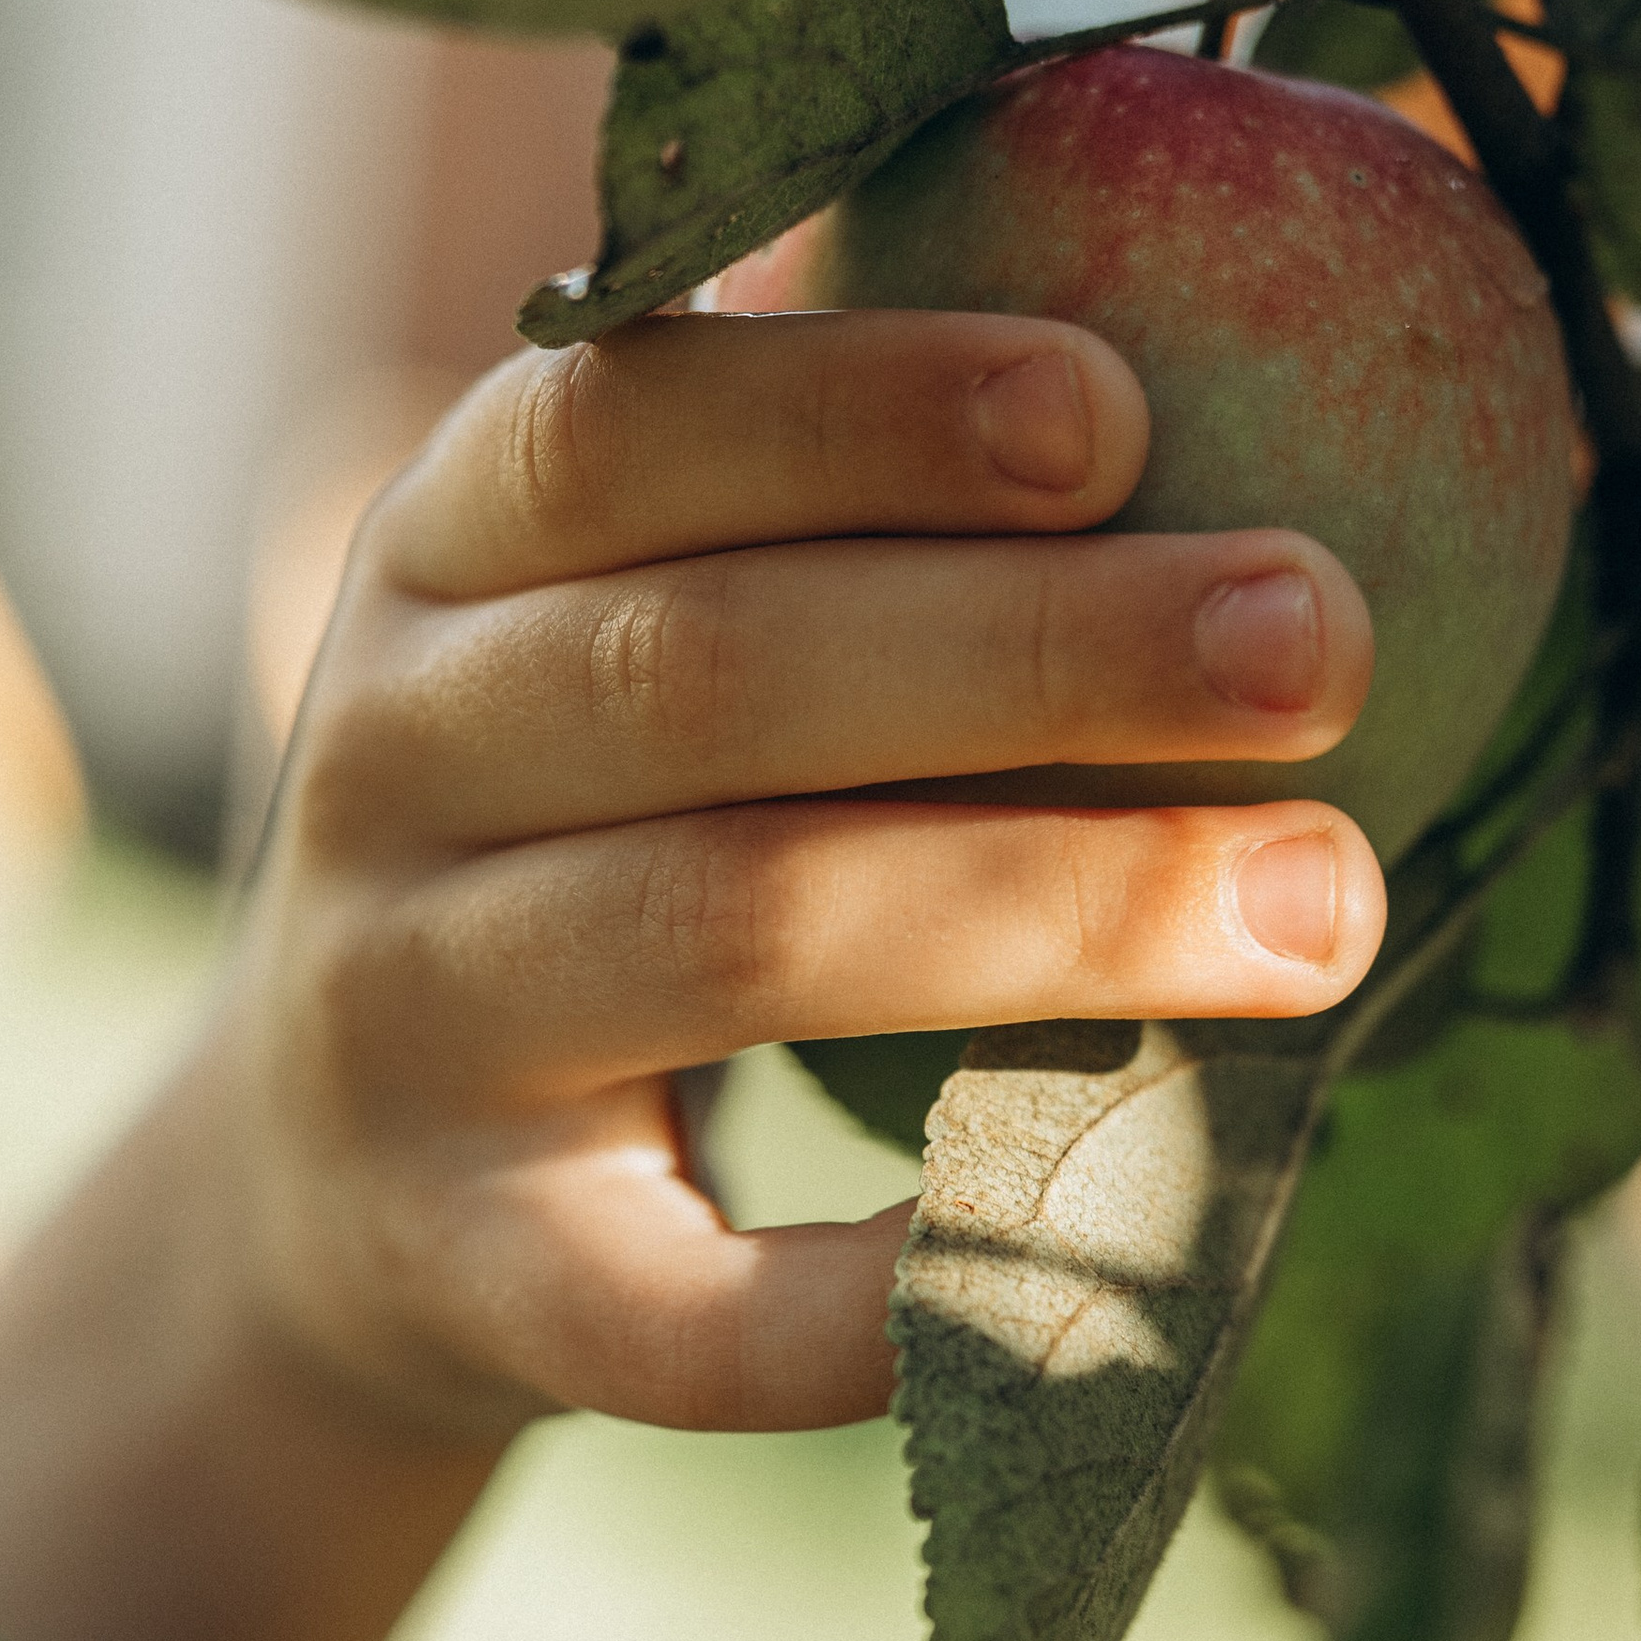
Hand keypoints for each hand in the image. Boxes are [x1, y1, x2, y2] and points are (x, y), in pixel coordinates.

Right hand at [212, 305, 1384, 1442]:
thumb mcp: (616, 617)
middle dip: (1037, 649)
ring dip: (1046, 909)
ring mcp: (403, 1027)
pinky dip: (873, 1293)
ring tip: (1321, 904)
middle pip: (707, 677)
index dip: (865, 405)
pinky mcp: (462, 1272)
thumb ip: (817, 493)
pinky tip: (1084, 1240)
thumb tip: (1206, 331)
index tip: (1121, 408)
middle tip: (1317, 640)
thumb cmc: (583, 833)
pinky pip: (672, 1309)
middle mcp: (386, 768)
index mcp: (445, 554)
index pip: (623, 430)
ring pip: (724, 936)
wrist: (319, 1184)